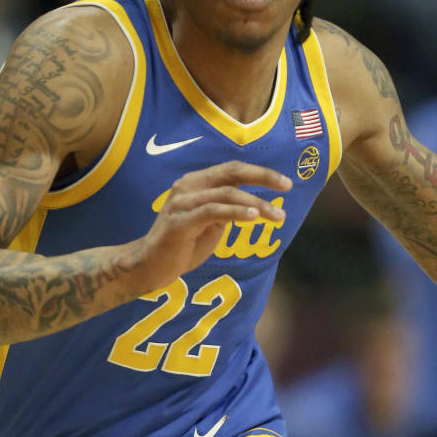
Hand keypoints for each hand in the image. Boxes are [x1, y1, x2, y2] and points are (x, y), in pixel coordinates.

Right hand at [133, 161, 291, 289]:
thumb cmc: (181, 246)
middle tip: (287, 186)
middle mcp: (188, 186)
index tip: (285, 183)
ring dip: (256, 204)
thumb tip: (250, 205)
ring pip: (226, 194)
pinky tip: (254, 217)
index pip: (232, 169)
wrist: (149, 267)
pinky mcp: (179, 222)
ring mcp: (182, 202)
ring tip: (278, 216)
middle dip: (263, 177)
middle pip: (231, 173)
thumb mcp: (210, 224)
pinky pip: (212, 212)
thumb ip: (226, 210)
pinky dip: (236, 212)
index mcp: (196, 183)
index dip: (260, 173)